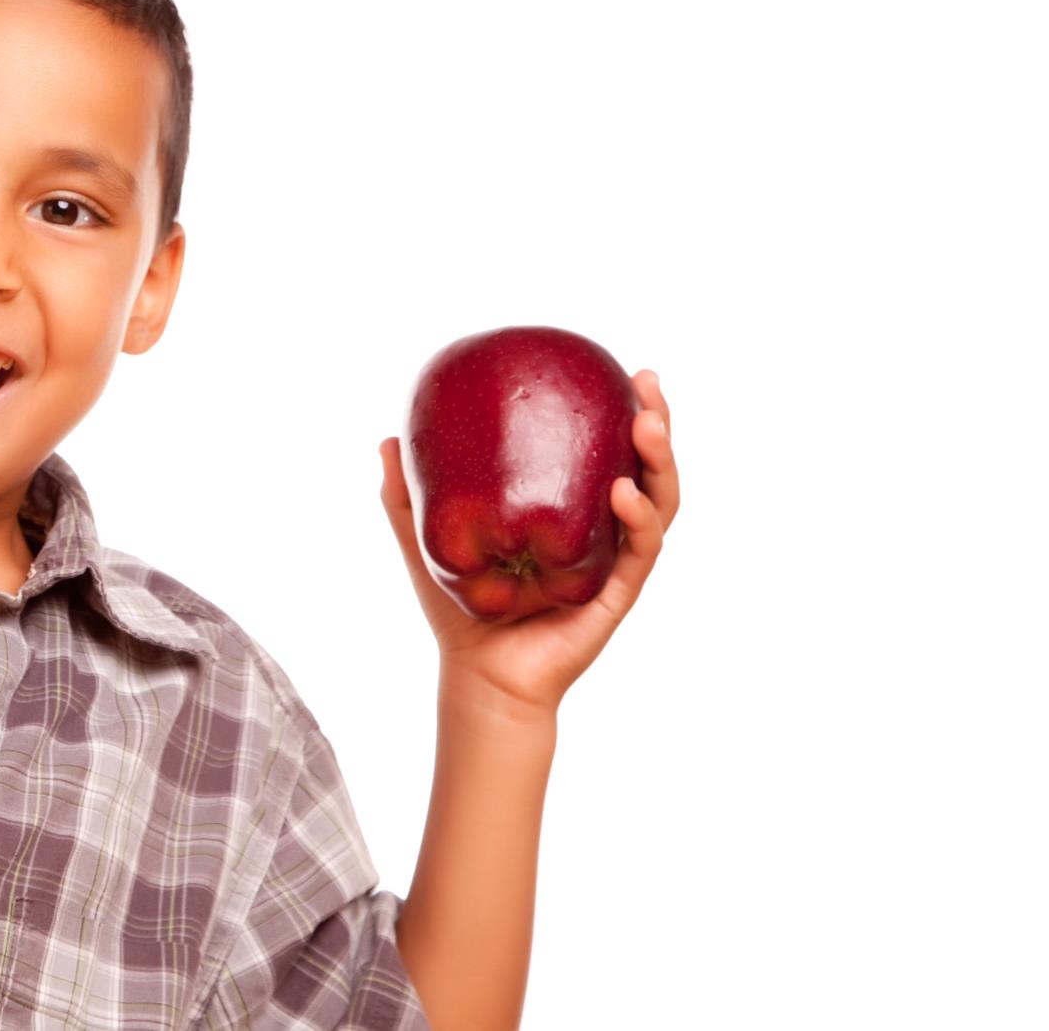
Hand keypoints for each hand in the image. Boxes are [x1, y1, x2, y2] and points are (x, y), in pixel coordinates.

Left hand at [377, 370, 680, 723]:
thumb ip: (408, 497)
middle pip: (648, 469)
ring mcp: (614, 564)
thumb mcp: (428, 543)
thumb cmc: (459, 613)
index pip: (610, 452)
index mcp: (572, 513)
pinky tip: (624, 493)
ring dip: (660, 462)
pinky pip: (638, 552)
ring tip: (648, 424)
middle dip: (657, 422)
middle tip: (647, 381)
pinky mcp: (615, 596)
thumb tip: (388, 439)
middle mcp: (602, 533)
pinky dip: (638, 520)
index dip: (624, 412)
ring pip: (659, 505)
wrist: (476, 678)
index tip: (621, 369)